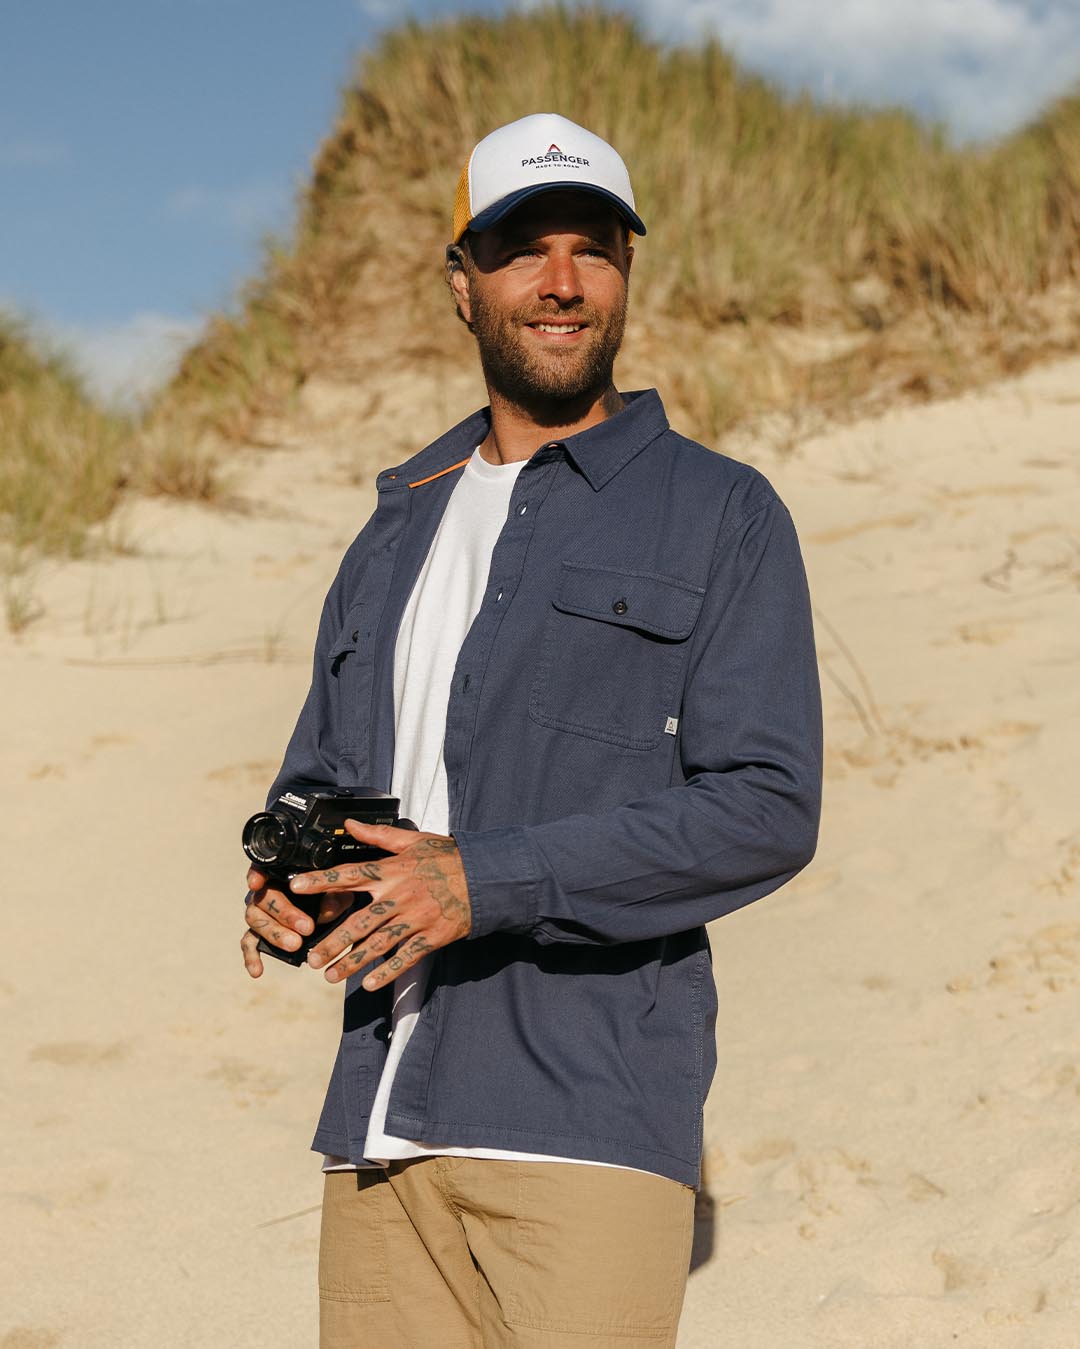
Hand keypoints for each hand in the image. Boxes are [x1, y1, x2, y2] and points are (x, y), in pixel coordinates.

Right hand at [240, 867, 352, 978]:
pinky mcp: (258, 932)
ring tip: (296, 946)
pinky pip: (248, 942)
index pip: (263, 867)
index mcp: (282, 871)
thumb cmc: (334, 892)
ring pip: (255, 920)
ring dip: (275, 934)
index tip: (255, 883)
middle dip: (285, 914)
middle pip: (263, 898)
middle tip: (307, 928)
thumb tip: (327, 909)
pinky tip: (257, 971)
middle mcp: (265, 889)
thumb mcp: (341, 891)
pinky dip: (251, 956)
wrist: (332, 907)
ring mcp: (259, 911)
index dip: (256, 874)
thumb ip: (335, 897)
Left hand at [289, 820, 471, 990]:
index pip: (350, 875)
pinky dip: (388, 972)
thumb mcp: (413, 841)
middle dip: (334, 942)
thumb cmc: (447, 857)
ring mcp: (416, 918)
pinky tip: (369, 984)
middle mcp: (400, 896)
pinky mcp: (432, 936)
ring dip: (353, 962)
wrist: (485, 877)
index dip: (322, 880)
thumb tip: (349, 824)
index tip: (296, 886)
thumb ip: (378, 835)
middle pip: (360, 921)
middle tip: (311, 959)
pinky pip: (407, 957)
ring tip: (330, 976)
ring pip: (379, 944)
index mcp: (392, 871)